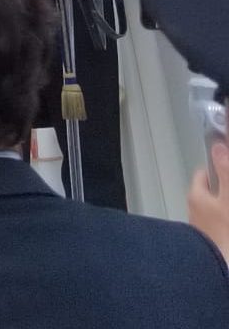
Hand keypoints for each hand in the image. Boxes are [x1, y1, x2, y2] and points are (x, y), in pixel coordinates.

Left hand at [188, 137, 228, 262]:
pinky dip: (222, 226)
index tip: (227, 173)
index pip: (203, 174)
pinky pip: (216, 229)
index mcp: (196, 196)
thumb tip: (218, 146)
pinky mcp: (206, 245)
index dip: (217, 170)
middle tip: (227, 195)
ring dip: (222, 211)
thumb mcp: (228, 198)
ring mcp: (199, 229)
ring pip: (212, 212)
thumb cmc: (225, 231)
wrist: (220, 272)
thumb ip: (225, 172)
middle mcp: (193, 211)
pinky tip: (225, 230)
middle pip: (208, 194)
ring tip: (226, 215)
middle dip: (221, 193)